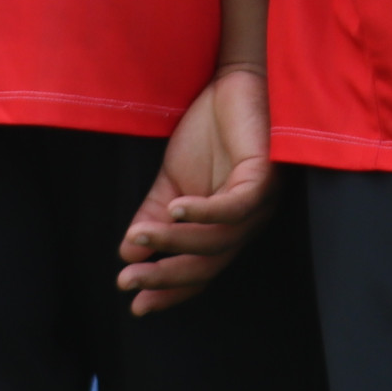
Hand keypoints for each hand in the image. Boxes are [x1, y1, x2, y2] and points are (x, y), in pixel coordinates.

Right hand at [117, 66, 276, 314]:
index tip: (135, 305)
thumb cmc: (209, 134)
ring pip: (219, 239)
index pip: (202, 272)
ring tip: (139, 239)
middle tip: (127, 281)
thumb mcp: (172, 183)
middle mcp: (247, 222)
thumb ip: (153, 217)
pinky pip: (235, 206)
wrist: (231, 85)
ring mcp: (259, 201)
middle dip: (167, 277)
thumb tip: (128, 252)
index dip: (170, 291)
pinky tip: (174, 209)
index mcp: (225, 228)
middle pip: (210, 264)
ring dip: (175, 243)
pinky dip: (204, 212)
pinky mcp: (264, 175)